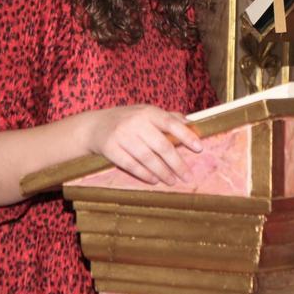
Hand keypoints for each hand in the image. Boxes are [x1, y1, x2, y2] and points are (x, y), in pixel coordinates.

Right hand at [85, 105, 202, 185]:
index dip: (186, 135)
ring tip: (172, 181)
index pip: (171, 123)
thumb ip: (168, 117)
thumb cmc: (127, 120)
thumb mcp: (146, 113)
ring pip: (147, 158)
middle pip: (161, 146)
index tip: (199, 148)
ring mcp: (122, 135)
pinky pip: (131, 165)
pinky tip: (154, 180)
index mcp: (148, 112)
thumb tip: (192, 124)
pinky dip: (144, 174)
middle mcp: (135, 122)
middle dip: (177, 163)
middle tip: (187, 176)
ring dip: (162, 172)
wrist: (94, 126)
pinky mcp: (110, 148)